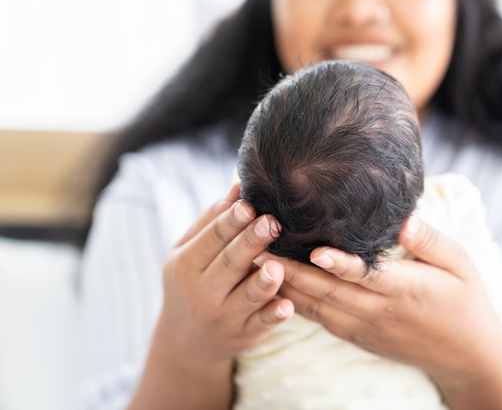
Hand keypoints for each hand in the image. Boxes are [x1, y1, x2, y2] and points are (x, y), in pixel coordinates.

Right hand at [154, 183, 294, 367]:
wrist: (186, 342)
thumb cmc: (192, 281)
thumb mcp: (188, 252)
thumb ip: (211, 221)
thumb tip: (237, 187)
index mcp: (186, 265)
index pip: (212, 238)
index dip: (231, 221)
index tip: (250, 203)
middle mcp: (202, 292)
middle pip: (230, 263)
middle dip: (250, 243)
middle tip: (272, 223)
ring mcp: (223, 316)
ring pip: (246, 297)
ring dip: (263, 282)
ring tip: (278, 265)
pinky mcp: (243, 335)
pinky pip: (260, 325)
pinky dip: (273, 316)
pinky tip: (287, 306)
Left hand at [259, 215, 501, 383]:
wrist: (467, 355)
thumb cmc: (465, 300)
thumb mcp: (460, 264)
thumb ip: (430, 240)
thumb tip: (403, 220)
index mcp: (405, 288)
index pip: (365, 275)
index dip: (339, 263)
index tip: (313, 248)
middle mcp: (380, 310)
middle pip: (329, 292)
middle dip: (292, 271)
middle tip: (260, 247)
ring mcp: (366, 327)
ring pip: (318, 308)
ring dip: (287, 287)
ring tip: (256, 265)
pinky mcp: (359, 337)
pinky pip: (323, 321)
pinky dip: (298, 305)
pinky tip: (278, 288)